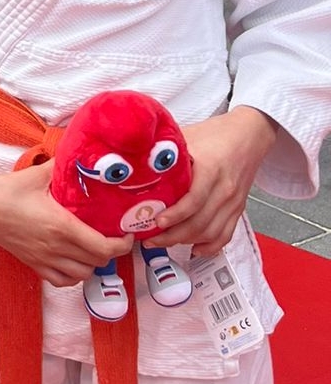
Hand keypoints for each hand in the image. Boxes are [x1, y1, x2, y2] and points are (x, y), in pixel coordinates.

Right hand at [0, 157, 128, 287]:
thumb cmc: (5, 189)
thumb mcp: (36, 174)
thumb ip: (61, 166)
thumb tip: (79, 153)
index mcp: (61, 226)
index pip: (104, 248)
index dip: (122, 245)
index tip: (126, 234)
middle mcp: (55, 248)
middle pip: (97, 263)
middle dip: (110, 252)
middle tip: (112, 236)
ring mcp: (43, 259)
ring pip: (82, 275)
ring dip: (92, 264)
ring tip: (93, 247)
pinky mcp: (32, 264)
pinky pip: (62, 281)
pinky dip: (73, 275)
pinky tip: (72, 260)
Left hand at [150, 107, 275, 256]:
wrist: (249, 135)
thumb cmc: (216, 134)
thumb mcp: (187, 135)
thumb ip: (166, 149)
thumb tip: (134, 158)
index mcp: (211, 169)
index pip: (194, 199)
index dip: (175, 215)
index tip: (156, 222)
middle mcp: (225, 189)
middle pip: (200, 222)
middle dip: (172, 235)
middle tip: (149, 238)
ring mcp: (233, 202)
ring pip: (211, 232)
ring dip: (186, 241)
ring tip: (162, 242)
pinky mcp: (238, 209)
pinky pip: (226, 234)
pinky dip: (210, 246)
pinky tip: (193, 249)